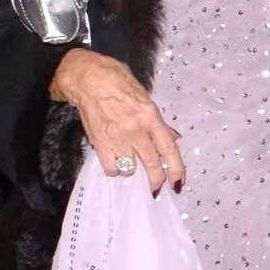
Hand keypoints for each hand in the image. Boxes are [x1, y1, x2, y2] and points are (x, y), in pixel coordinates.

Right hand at [50, 48, 185, 193]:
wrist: (90, 80)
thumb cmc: (119, 83)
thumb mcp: (145, 98)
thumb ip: (155, 121)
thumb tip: (167, 138)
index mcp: (151, 116)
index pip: (168, 147)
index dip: (176, 168)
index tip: (178, 181)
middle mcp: (137, 130)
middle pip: (152, 163)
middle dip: (157, 180)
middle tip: (157, 188)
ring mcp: (118, 139)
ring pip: (131, 169)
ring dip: (133, 171)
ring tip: (132, 165)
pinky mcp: (101, 145)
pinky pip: (112, 168)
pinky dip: (115, 169)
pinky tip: (116, 161)